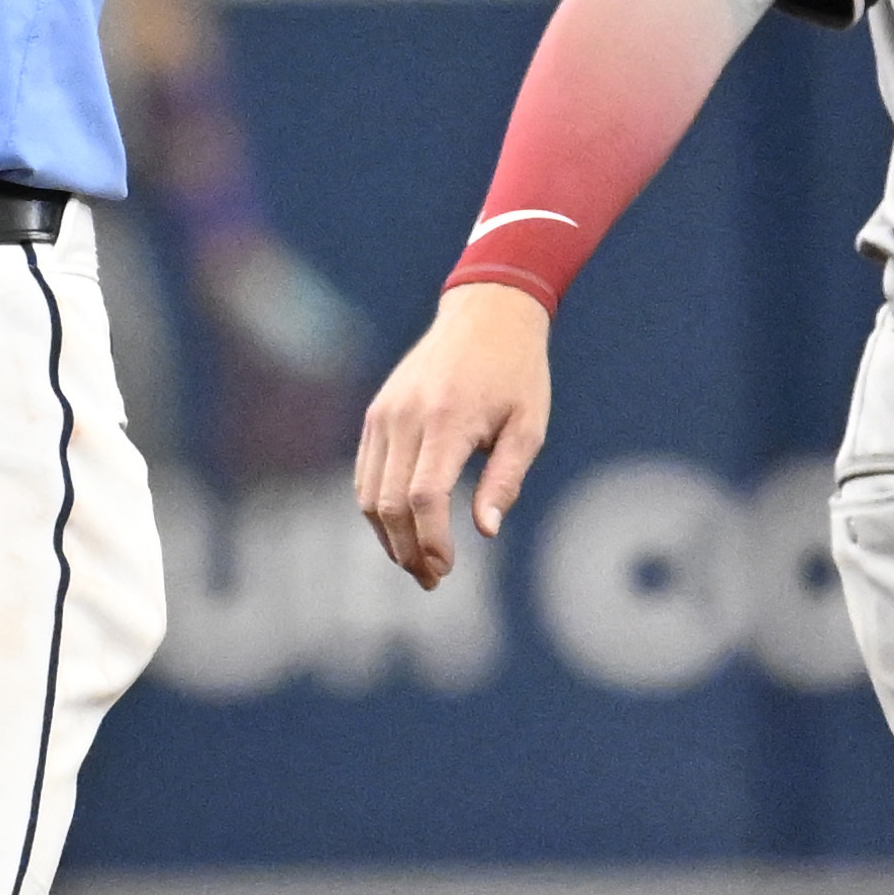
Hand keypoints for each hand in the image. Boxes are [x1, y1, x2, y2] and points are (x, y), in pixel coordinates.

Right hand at [355, 281, 556, 590]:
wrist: (485, 313)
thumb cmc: (516, 372)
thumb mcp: (528, 425)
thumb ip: (505, 479)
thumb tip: (485, 531)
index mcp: (447, 419)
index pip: (424, 496)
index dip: (430, 541)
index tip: (447, 569)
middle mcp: (406, 417)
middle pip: (389, 504)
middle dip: (407, 550)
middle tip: (433, 580)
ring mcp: (384, 415)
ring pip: (368, 495)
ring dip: (388, 538)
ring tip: (416, 565)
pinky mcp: (375, 415)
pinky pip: (365, 475)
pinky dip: (377, 511)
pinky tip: (402, 532)